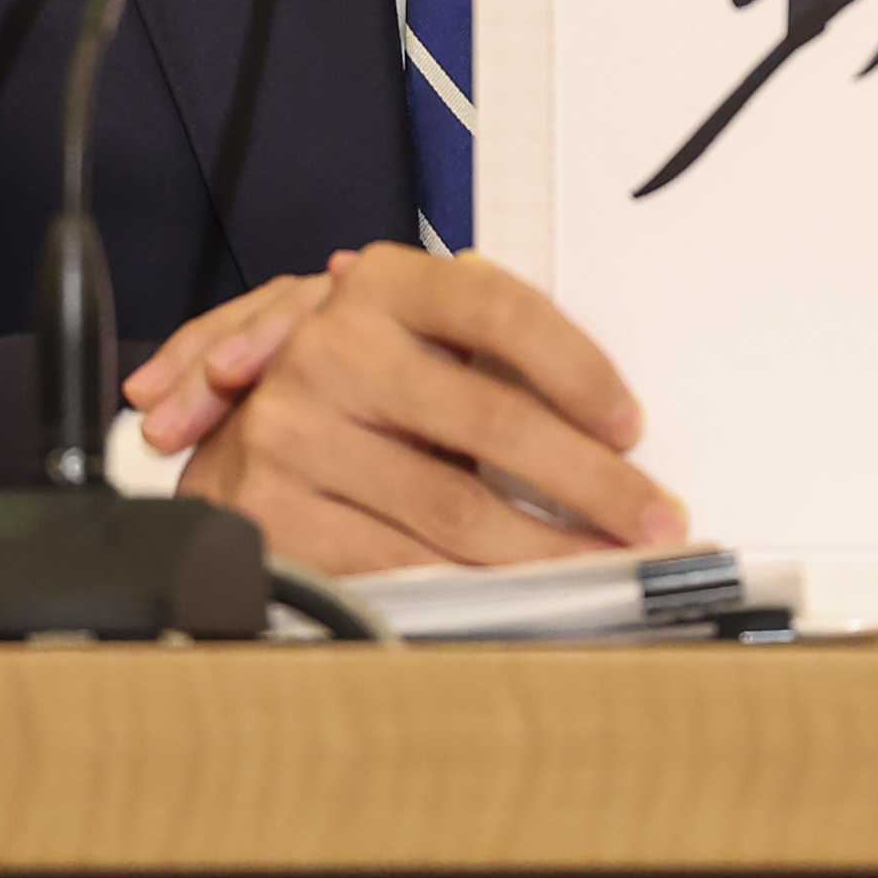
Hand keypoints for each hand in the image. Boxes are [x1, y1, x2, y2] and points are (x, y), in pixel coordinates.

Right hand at [143, 243, 682, 572]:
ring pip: (457, 508)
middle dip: (592, 480)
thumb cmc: (350, 395)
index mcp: (383, 285)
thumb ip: (488, 353)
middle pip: (494, 418)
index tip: (632, 427)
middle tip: (653, 519)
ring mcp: (297, 430)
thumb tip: (610, 416)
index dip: (579, 368)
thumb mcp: (410, 345)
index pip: (500, 308)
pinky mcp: (277, 511)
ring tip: (604, 564)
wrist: (224, 444)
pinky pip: (403, 562)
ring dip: (548, 548)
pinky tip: (518, 593)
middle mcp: (333, 346)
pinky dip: (473, 587)